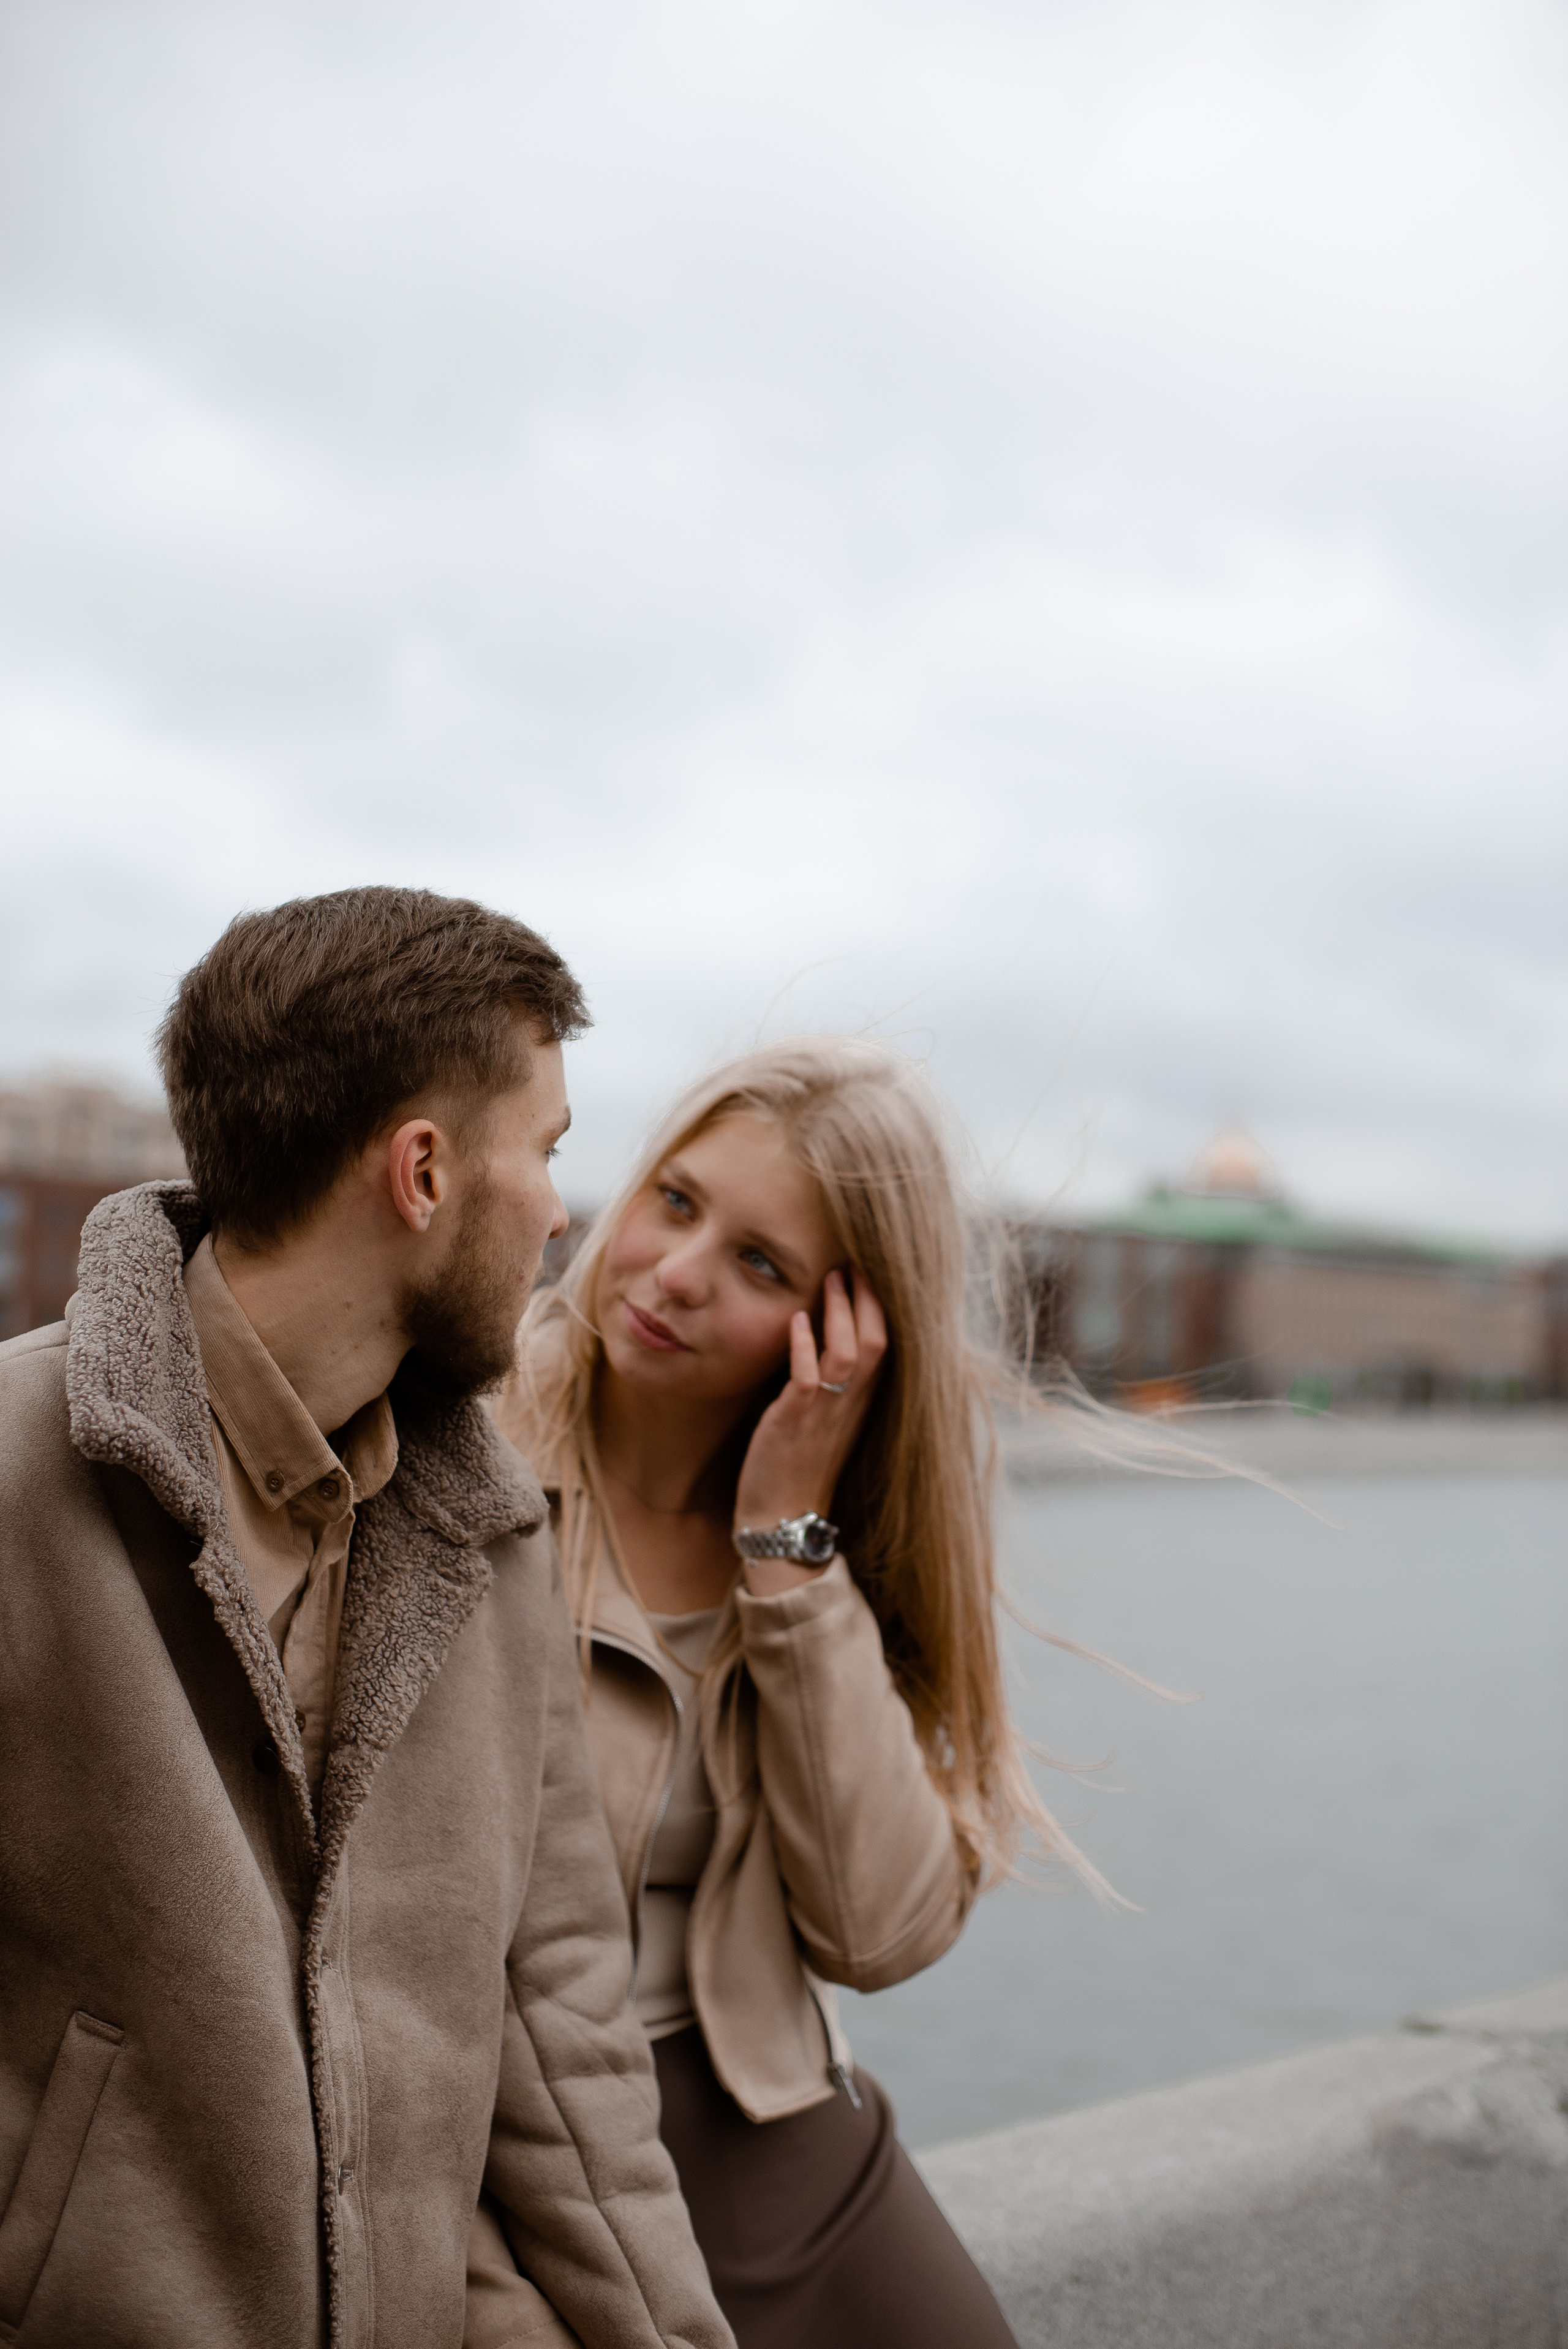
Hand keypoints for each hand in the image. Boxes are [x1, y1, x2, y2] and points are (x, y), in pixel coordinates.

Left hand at [732, 1267, 887, 1551]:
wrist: (782, 1517)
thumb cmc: (798, 1462)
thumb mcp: (825, 1416)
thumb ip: (830, 1379)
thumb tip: (820, 1331)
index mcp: (862, 1401)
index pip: (886, 1343)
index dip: (881, 1305)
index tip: (870, 1268)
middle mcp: (852, 1404)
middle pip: (879, 1340)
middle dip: (868, 1297)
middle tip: (855, 1258)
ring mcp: (826, 1413)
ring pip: (851, 1354)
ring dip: (841, 1312)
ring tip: (831, 1277)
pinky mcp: (795, 1423)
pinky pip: (808, 1378)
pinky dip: (804, 1346)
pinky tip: (797, 1320)